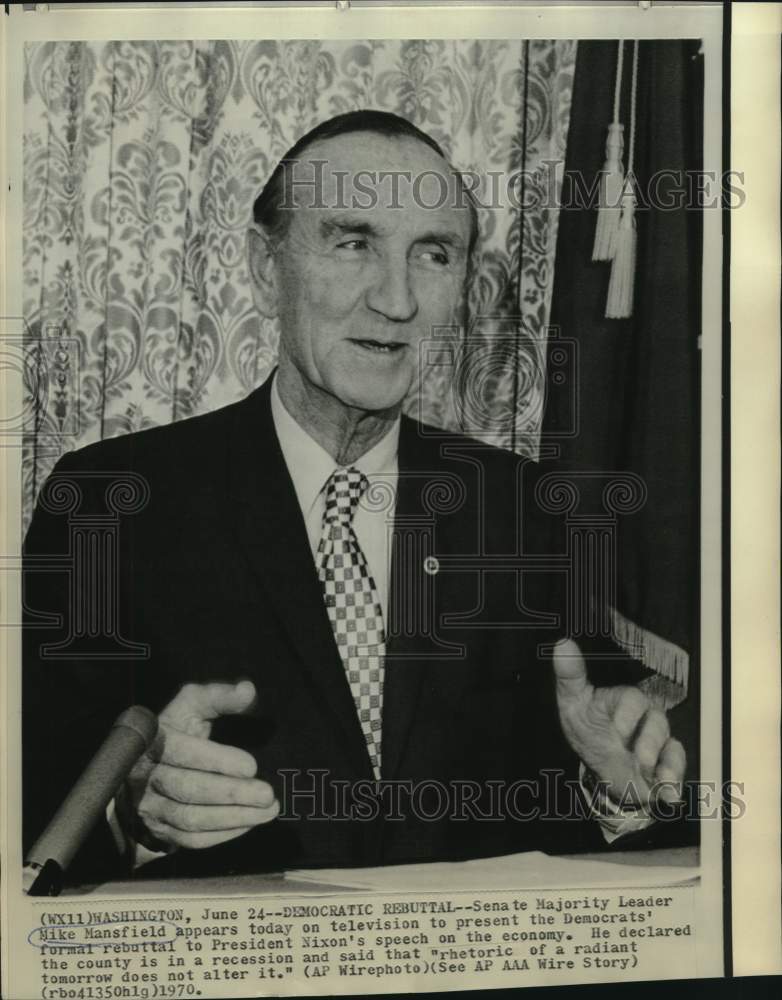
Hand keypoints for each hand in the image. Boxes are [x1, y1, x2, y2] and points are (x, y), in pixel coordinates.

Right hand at [119, 680, 278, 851]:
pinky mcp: (158, 830)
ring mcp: (148, 806)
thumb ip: (219, 696)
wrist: (147, 769)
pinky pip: (190, 839)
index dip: (217, 760)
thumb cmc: (179, 731)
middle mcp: (145, 775)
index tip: (252, 766)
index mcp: (153, 740)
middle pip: (187, 789)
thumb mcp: (192, 706)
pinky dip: (223, 834)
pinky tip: (249, 823)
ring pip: (190, 819)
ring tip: (268, 810)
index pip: (182, 751)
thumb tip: (247, 690)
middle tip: (267, 794)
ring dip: (233, 817)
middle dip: (231, 794)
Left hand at [552, 639, 685, 808]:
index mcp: (624, 700)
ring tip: (654, 778)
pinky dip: (674, 784)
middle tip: (639, 759)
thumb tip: (562, 644)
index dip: (628, 713)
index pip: (633, 699)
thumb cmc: (588, 728)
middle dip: (650, 742)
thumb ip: (571, 676)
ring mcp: (659, 742)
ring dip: (665, 765)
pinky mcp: (667, 765)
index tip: (618, 729)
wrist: (599, 769)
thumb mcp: (574, 704)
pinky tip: (668, 797)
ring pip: (671, 747)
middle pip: (657, 722)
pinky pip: (677, 770)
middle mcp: (646, 718)